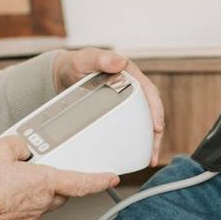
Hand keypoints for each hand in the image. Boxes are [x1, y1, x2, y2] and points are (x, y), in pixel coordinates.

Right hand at [0, 136, 117, 219]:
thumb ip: (18, 144)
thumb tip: (23, 148)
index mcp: (43, 183)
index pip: (81, 182)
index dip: (100, 180)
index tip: (113, 177)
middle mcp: (41, 204)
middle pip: (62, 193)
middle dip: (61, 181)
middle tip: (46, 167)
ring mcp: (28, 218)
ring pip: (45, 203)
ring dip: (39, 191)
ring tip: (16, 178)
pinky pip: (28, 211)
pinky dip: (23, 202)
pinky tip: (4, 193)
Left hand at [53, 47, 165, 166]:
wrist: (63, 73)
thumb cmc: (76, 64)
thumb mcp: (87, 59)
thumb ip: (102, 59)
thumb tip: (121, 63)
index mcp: (130, 75)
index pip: (149, 93)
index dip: (156, 110)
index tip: (157, 127)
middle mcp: (132, 88)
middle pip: (150, 112)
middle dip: (155, 133)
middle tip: (154, 153)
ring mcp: (126, 101)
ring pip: (143, 122)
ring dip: (148, 141)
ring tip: (149, 160)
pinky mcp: (118, 111)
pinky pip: (130, 127)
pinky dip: (134, 141)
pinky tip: (132, 155)